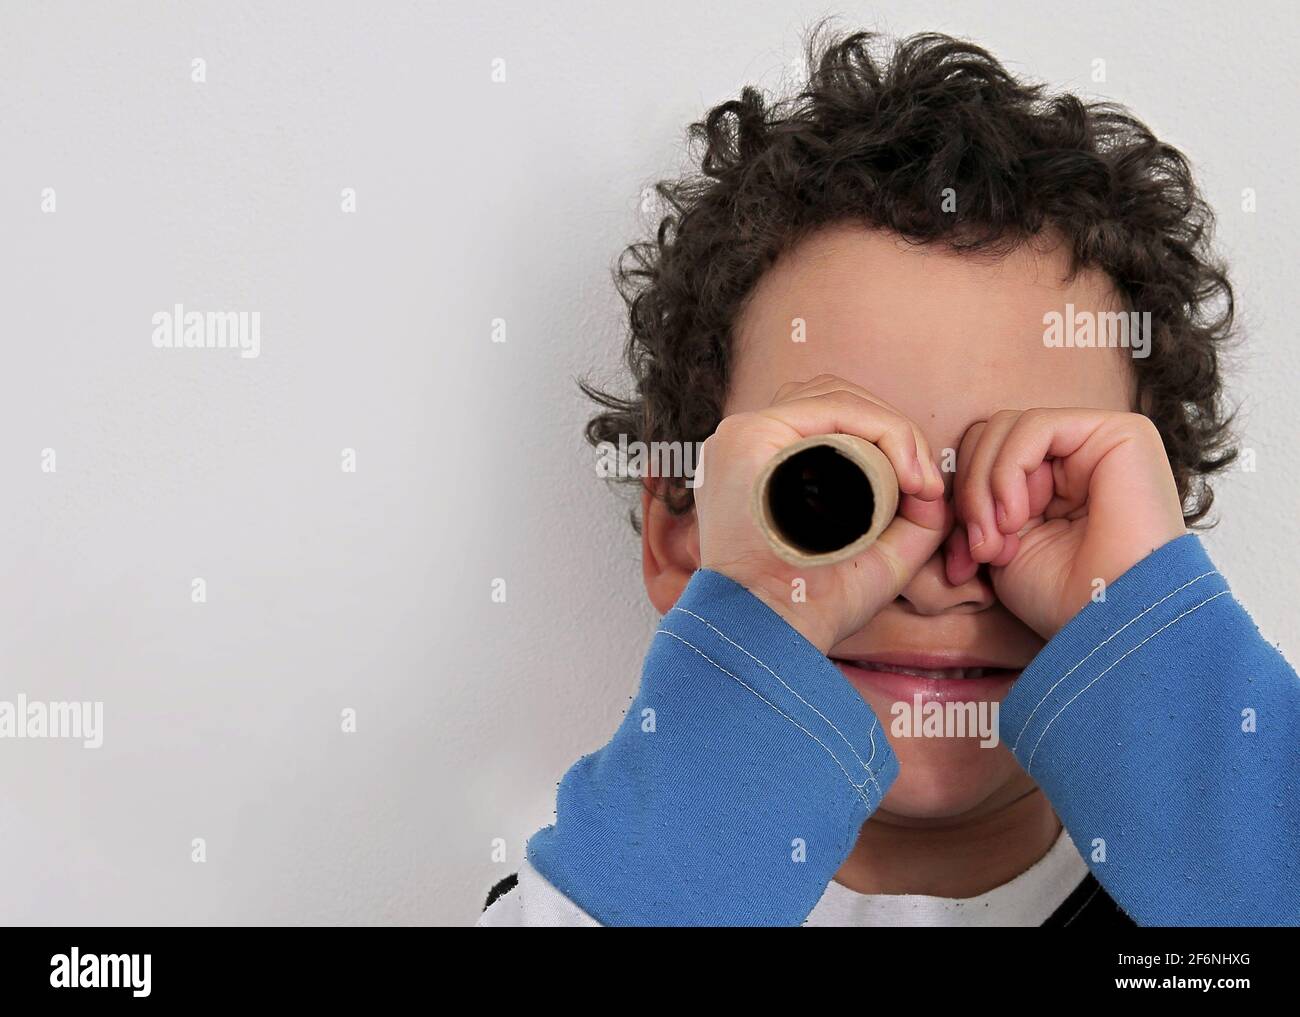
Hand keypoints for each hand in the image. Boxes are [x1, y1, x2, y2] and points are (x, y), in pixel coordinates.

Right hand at [696, 374, 948, 653]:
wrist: (776, 631)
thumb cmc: (819, 604)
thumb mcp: (877, 554)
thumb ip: (911, 518)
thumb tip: (934, 482)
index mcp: (764, 465)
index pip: (829, 421)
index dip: (886, 440)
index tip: (925, 491)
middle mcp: (748, 444)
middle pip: (833, 401)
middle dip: (892, 432)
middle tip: (927, 485)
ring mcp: (743, 435)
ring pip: (836, 398)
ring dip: (892, 431)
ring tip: (919, 481)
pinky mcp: (750, 435)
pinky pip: (830, 407)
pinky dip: (882, 429)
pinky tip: (907, 470)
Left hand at [947, 408, 1186, 638]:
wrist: (1113, 626)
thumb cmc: (1062, 600)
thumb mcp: (998, 545)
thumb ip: (975, 502)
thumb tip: (940, 479)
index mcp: (1052, 483)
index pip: (982, 457)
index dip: (961, 502)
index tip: (961, 562)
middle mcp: (1077, 457)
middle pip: (990, 437)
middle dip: (970, 494)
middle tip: (979, 551)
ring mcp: (1100, 441)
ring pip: (1005, 428)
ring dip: (984, 488)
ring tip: (998, 541)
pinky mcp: (1121, 432)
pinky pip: (1034, 426)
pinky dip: (1008, 471)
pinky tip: (1015, 517)